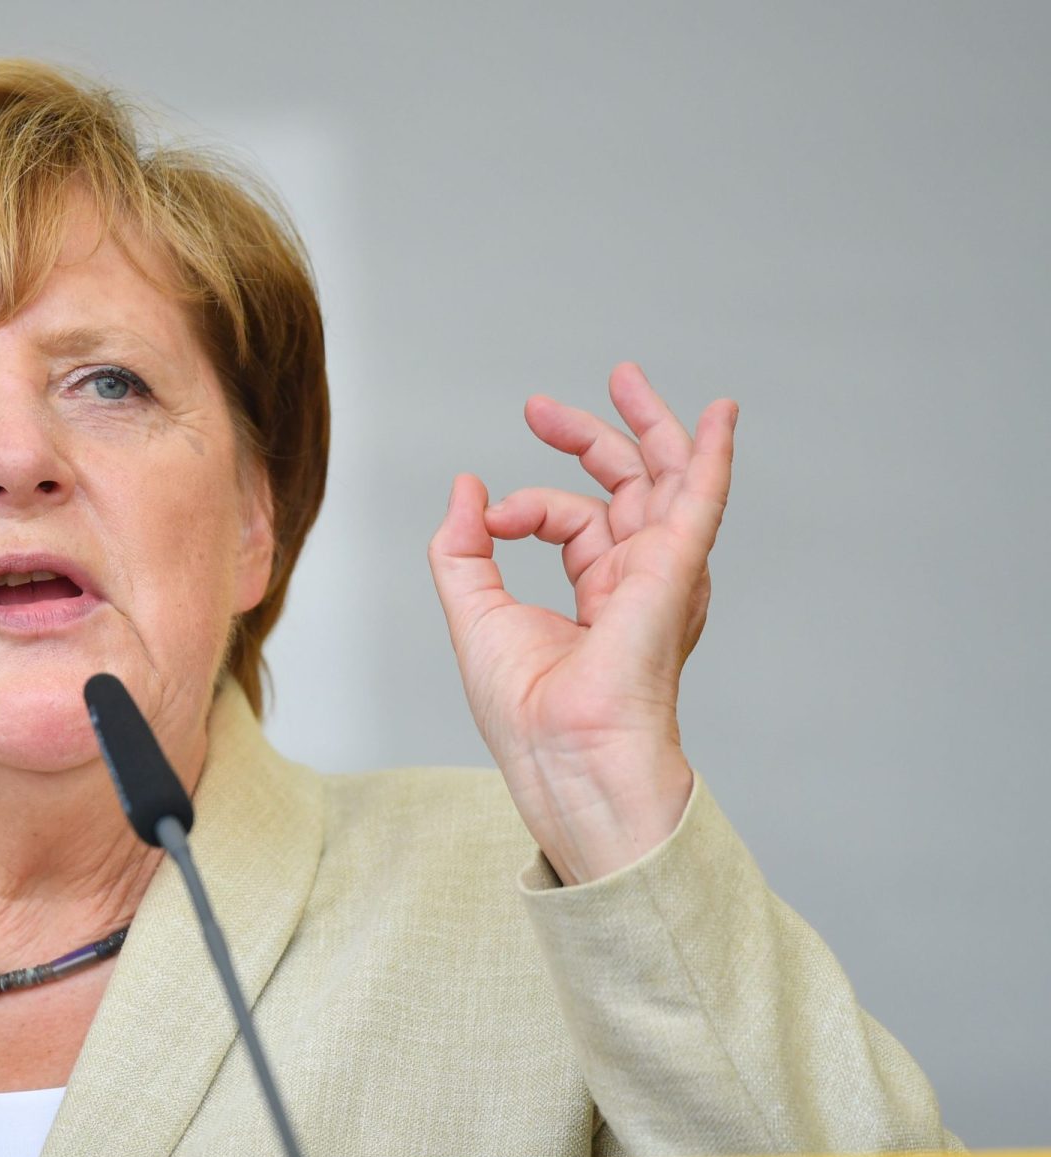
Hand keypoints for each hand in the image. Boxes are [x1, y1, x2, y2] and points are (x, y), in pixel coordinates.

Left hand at [427, 363, 736, 883]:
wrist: (562, 752)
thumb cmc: (526, 710)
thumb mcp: (474, 612)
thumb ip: (463, 549)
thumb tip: (466, 487)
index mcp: (601, 594)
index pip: (571, 519)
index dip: (527, 505)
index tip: (492, 520)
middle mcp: (639, 580)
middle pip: (628, 487)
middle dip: (590, 437)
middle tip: (541, 408)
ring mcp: (662, 575)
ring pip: (666, 481)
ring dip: (648, 426)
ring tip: (624, 379)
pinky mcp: (673, 572)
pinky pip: (701, 501)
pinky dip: (710, 456)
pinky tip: (719, 416)